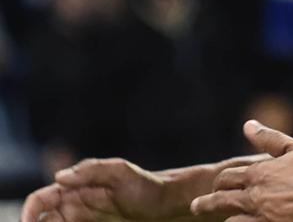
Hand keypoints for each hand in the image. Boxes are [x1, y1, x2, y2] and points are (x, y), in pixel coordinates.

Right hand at [22, 159, 184, 221]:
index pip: (41, 199)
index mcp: (75, 187)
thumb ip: (91, 170)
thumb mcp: (120, 172)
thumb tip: (59, 177)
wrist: (168, 203)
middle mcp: (75, 205)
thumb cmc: (146, 185)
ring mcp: (84, 220)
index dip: (29, 211)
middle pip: (43, 219)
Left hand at [191, 121, 292, 221]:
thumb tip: (248, 125)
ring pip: (231, 221)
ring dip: (226, 218)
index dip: (221, 181)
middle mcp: (255, 197)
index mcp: (260, 174)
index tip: (216, 184)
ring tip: (223, 219)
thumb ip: (270, 138)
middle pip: (221, 200)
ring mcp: (261, 218)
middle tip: (199, 205)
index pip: (228, 177)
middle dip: (208, 202)